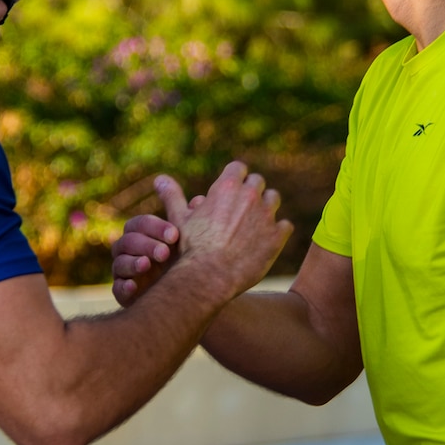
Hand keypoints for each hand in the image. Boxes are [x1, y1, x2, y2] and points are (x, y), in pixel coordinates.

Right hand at [111, 209, 182, 306]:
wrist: (185, 293)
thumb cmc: (184, 259)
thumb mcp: (189, 238)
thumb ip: (191, 219)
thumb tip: (198, 201)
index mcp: (142, 235)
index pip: (139, 224)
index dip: (154, 227)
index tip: (174, 235)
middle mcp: (129, 252)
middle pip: (127, 241)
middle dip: (145, 245)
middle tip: (165, 253)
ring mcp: (125, 273)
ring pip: (119, 263)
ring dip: (132, 263)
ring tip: (147, 264)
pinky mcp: (125, 294)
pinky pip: (117, 289)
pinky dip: (123, 287)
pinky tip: (134, 286)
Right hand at [152, 162, 290, 301]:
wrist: (209, 276)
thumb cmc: (191, 248)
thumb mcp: (178, 219)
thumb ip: (172, 196)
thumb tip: (159, 179)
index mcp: (227, 187)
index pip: (238, 168)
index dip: (235, 178)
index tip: (232, 189)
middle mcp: (249, 196)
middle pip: (258, 181)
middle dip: (251, 191)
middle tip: (243, 207)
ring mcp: (266, 215)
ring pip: (274, 199)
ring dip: (266, 207)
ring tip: (255, 222)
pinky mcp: (277, 236)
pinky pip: (285, 225)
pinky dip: (277, 231)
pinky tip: (266, 240)